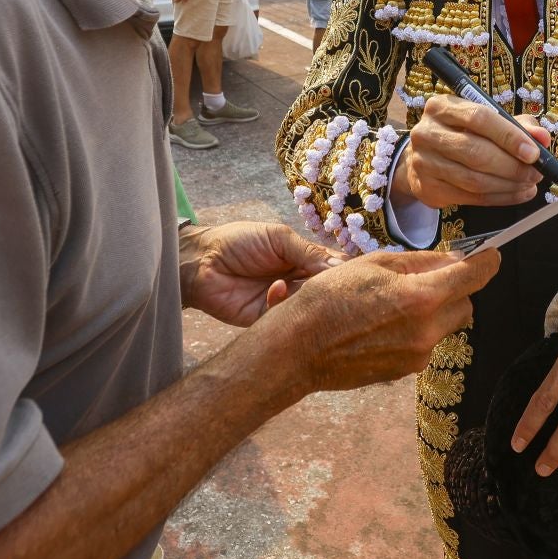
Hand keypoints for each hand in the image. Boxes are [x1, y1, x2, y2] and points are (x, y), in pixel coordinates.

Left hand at [179, 222, 337, 325]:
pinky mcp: (267, 319)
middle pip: (326, 290)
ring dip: (307, 296)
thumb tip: (341, 265)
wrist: (201, 261)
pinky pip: (286, 318)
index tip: (356, 273)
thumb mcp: (278, 238)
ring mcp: (284, 302)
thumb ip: (308, 252)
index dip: (346, 271)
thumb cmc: (239, 242)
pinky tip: (274, 289)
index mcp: (305, 259)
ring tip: (297, 282)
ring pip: (309, 307)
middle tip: (332, 284)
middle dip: (330, 288)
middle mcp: (299, 282)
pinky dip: (283, 303)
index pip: (335, 267)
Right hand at [259, 248, 501, 390]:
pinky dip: (416, 330)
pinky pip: (424, 344)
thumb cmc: (328, 299)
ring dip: (434, 311)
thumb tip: (451, 259)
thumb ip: (418, 262)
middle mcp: (427, 332)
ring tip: (395, 302)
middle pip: (465, 305)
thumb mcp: (373, 265)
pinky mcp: (404, 372)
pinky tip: (383, 324)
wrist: (296, 349)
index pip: (474, 278)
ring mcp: (417, 356)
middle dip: (455, 289)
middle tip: (428, 277)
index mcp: (421, 298)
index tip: (491, 254)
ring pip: (445, 327)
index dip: (487, 262)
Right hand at [395, 94, 550, 208]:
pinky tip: (515, 194)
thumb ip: (517, 125)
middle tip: (536, 173)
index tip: (533, 153)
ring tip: (529, 184)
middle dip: (512, 166)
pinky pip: (471, 198)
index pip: (479, 118)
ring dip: (508, 185)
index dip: (510, 136)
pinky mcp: (427, 188)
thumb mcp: (487, 120)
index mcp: (442, 106)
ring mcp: (423, 162)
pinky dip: (499, 198)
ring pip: (474, 180)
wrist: (425, 157)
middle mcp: (427, 132)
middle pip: (476, 152)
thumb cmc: (463, 133)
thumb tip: (541, 137)